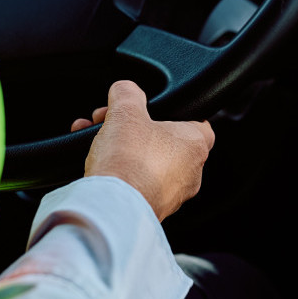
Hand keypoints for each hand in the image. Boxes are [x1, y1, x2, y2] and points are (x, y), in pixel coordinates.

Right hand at [72, 81, 214, 220]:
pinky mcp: (153, 209)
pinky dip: (121, 173)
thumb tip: (125, 89)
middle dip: (136, 129)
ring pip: (149, 163)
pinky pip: (138, 184)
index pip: (200, 122)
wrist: (113, 207)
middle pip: (166, 142)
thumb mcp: (125, 111)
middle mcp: (191, 173)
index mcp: (194, 144)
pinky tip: (98, 165)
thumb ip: (128, 92)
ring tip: (97, 140)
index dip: (177, 112)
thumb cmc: (128, 161)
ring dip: (124, 150)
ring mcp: (173, 195)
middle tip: (114, 122)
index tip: (156, 110)